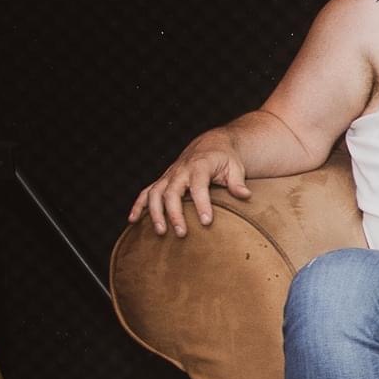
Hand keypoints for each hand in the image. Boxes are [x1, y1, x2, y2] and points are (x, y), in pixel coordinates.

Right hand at [128, 138, 250, 236]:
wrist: (211, 145)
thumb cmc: (225, 159)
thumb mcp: (235, 168)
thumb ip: (237, 183)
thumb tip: (246, 195)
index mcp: (199, 166)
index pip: (199, 187)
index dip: (202, 204)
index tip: (207, 222)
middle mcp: (180, 171)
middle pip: (172, 193)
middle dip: (175, 214)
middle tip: (182, 233)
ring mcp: (169, 176)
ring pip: (155, 194)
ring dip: (155, 213)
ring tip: (161, 232)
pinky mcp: (162, 181)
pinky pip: (145, 192)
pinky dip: (138, 206)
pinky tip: (133, 221)